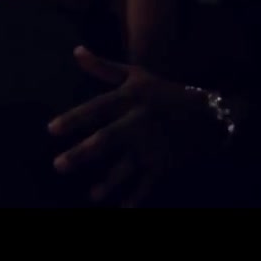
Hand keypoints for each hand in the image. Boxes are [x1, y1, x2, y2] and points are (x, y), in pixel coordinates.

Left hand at [47, 47, 224, 206]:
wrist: (208, 113)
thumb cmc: (164, 92)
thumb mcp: (136, 75)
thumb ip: (103, 67)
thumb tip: (76, 51)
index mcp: (129, 99)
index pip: (97, 108)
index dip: (74, 118)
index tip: (51, 129)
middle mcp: (139, 122)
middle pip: (108, 140)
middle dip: (83, 153)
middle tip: (59, 165)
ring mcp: (153, 146)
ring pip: (127, 166)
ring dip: (110, 182)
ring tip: (93, 195)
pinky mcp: (165, 163)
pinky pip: (149, 184)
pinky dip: (138, 198)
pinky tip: (124, 209)